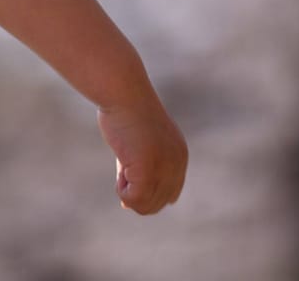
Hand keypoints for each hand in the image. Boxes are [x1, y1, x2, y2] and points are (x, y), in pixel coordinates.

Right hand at [97, 97, 186, 213]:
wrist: (123, 93)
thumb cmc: (124, 113)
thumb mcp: (135, 145)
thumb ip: (136, 171)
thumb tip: (127, 204)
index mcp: (179, 156)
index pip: (169, 194)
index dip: (148, 194)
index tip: (129, 181)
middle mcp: (176, 164)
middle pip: (158, 203)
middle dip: (136, 195)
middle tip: (123, 173)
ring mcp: (163, 168)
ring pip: (146, 205)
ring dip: (129, 195)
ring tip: (122, 171)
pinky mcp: (148, 169)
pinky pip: (135, 199)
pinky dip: (123, 193)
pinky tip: (119, 174)